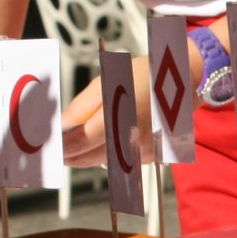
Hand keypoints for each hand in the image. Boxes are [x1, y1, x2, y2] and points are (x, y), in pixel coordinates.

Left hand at [61, 53, 155, 168]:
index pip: (79, 143)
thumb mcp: (109, 81)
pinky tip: (105, 142)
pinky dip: (108, 154)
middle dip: (71, 155)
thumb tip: (62, 125)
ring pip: (104, 162)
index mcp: (117, 119)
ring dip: (88, 156)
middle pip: (89, 158)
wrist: (186, 81)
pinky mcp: (152, 155)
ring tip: (76, 146)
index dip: (61, 148)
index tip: (50, 147)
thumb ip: (82, 106)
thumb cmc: (148, 76)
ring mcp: (142, 151)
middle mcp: (130, 140)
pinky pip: (122, 160)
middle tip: (57, 150)